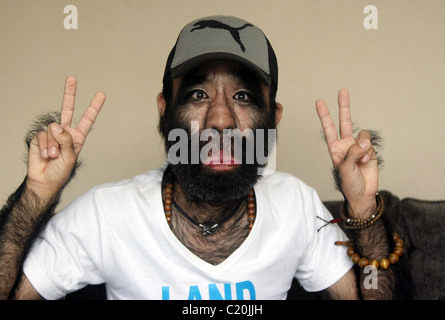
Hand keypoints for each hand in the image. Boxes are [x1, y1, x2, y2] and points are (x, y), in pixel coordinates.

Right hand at [26, 76, 105, 200]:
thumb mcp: (70, 157)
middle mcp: (65, 132)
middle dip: (69, 93)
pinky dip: (45, 146)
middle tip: (72, 78)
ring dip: (54, 145)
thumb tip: (56, 126)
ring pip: (53, 129)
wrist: (45, 180)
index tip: (101, 94)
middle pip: (67, 109)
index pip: (87, 119)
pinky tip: (46, 155)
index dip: (94, 107)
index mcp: (77, 137)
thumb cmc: (60, 171)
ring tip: (54, 156)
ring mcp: (52, 134)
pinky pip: (43, 135)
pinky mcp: (40, 137)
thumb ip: (66, 140)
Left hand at [315, 89, 377, 217]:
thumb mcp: (345, 168)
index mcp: (335, 148)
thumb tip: (362, 141)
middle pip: (345, 122)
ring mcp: (358, 147)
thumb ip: (352, 153)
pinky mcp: (370, 151)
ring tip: (361, 159)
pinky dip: (369, 152)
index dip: (324, 115)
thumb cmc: (349, 184)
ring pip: (362, 135)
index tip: (319, 102)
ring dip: (363, 147)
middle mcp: (346, 145)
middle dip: (344, 107)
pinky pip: (370, 144)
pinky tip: (366, 161)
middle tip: (342, 91)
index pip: (328, 128)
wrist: (363, 193)